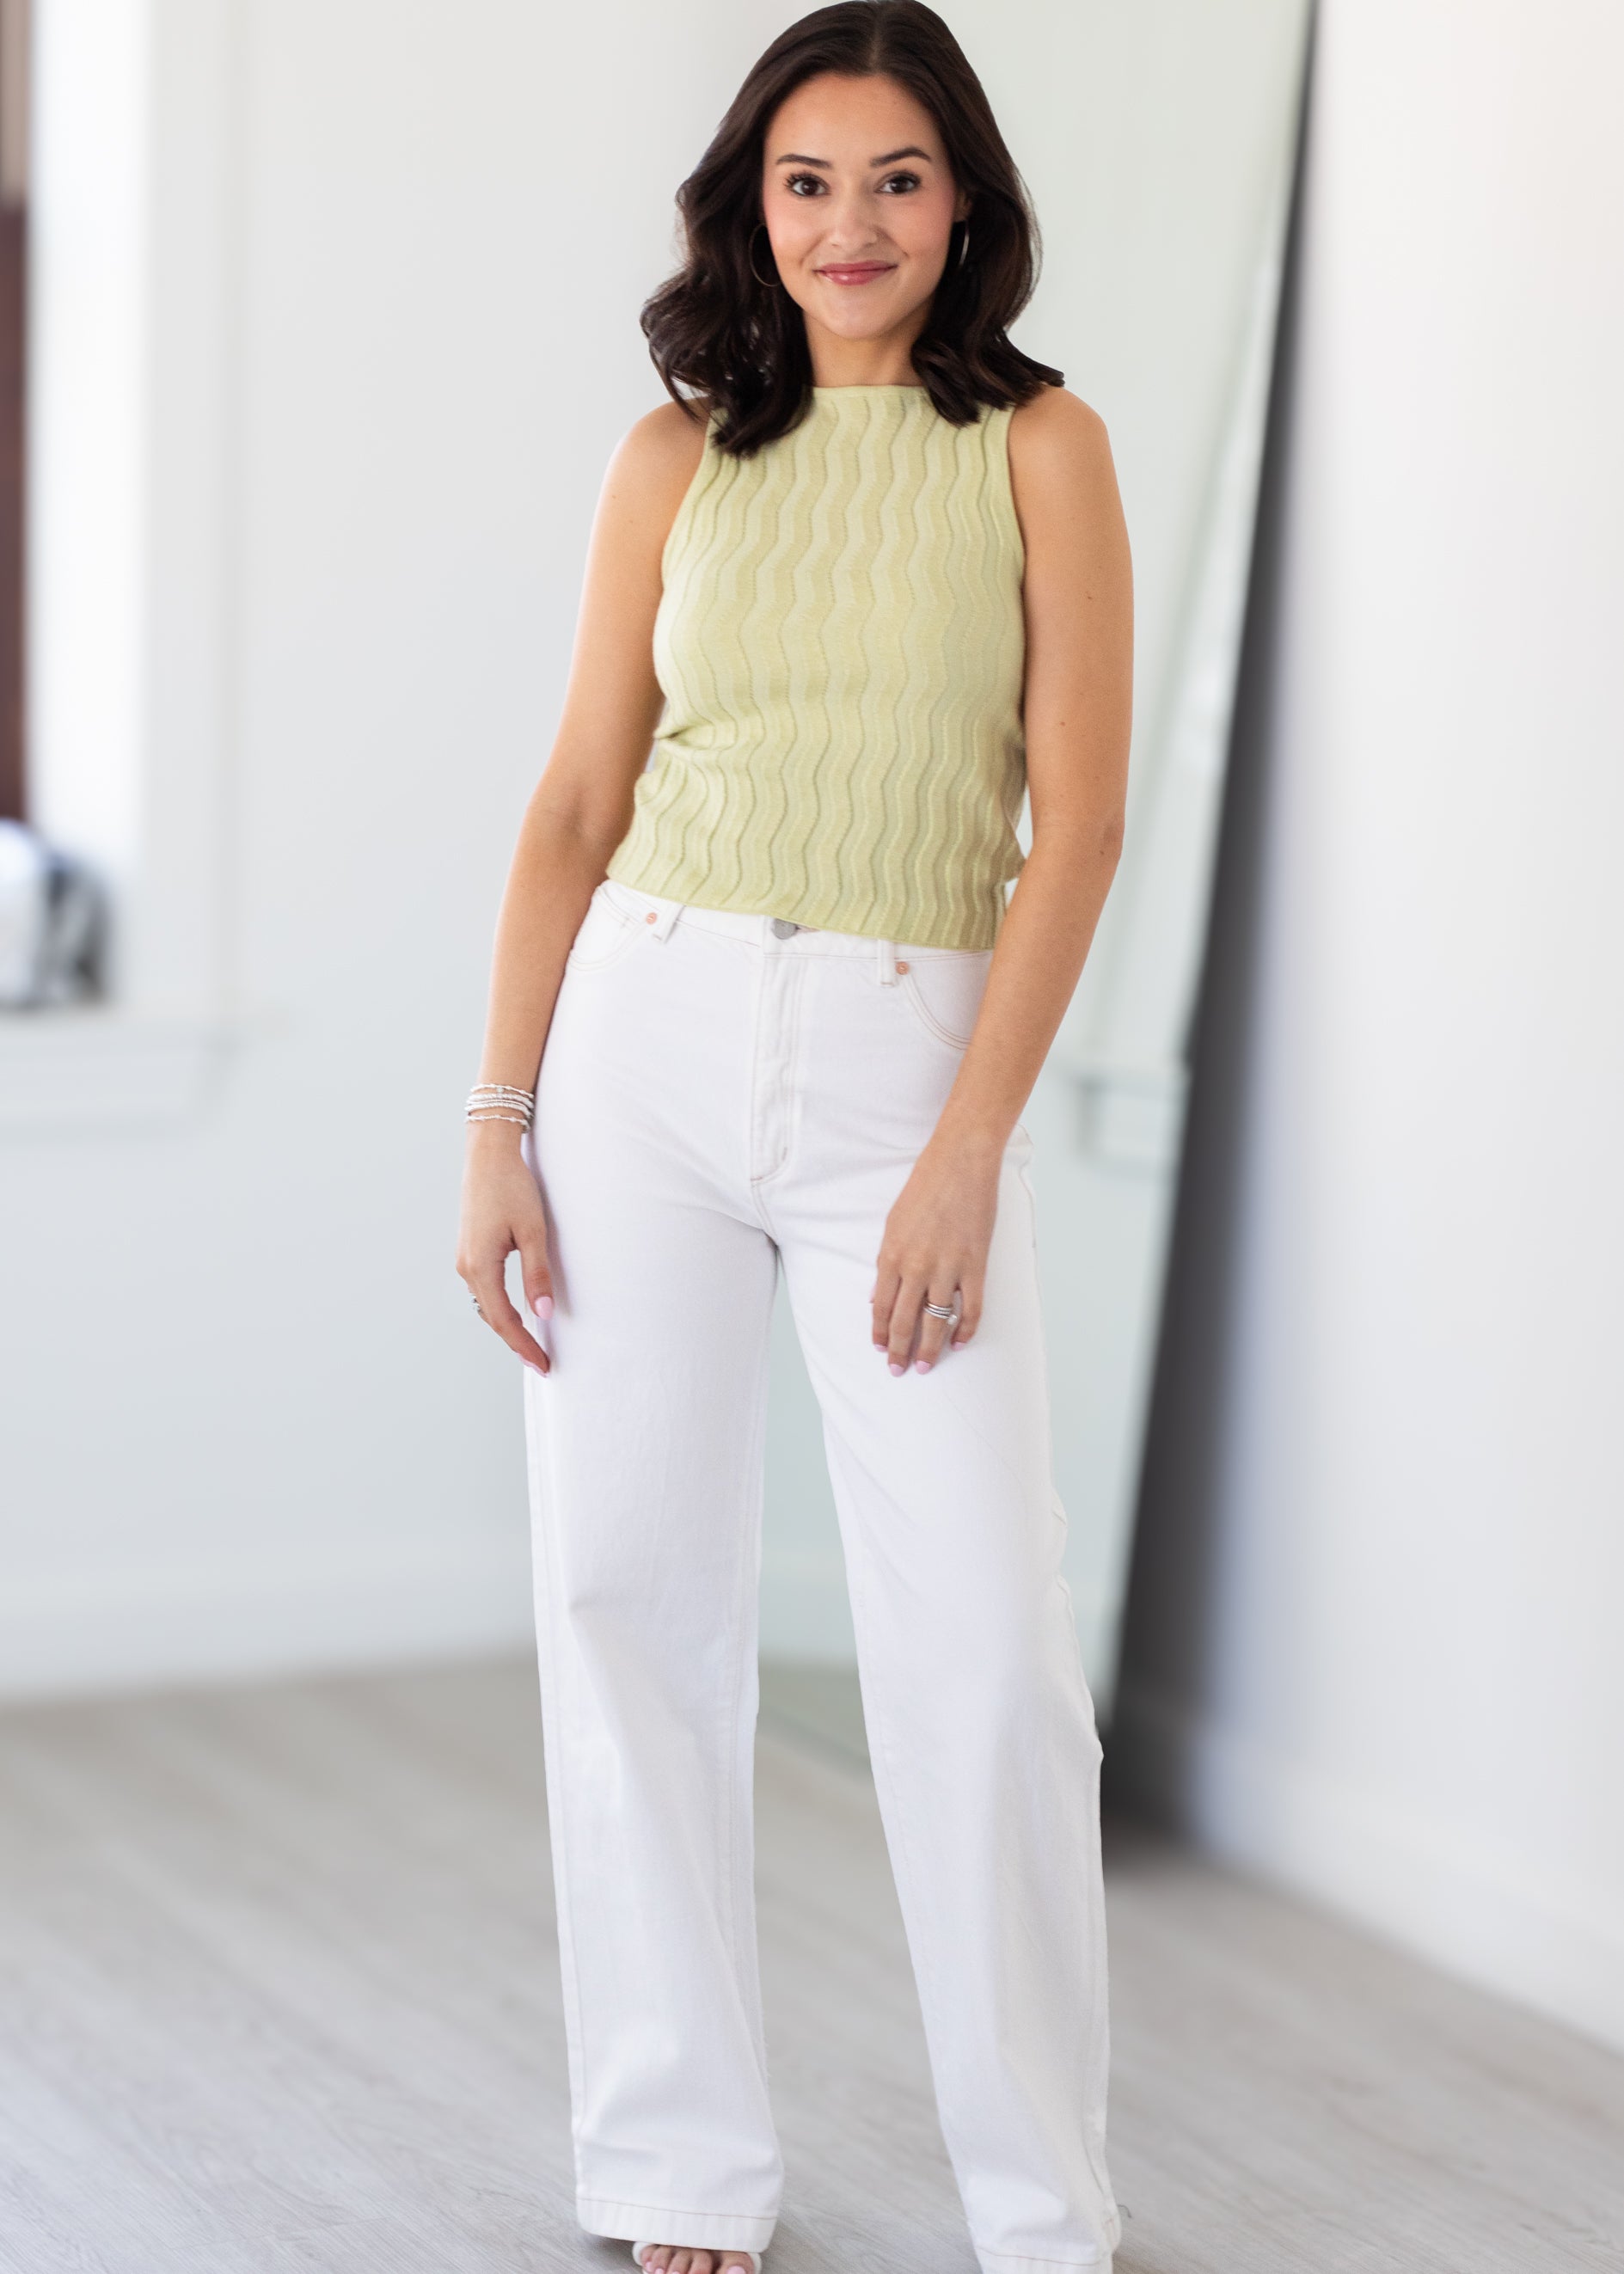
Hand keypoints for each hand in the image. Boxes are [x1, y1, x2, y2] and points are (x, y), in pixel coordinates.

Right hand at [456, 1124, 553, 1372]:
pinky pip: (484, 1287)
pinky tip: (514, 1311)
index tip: (543, 1364)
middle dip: (516, 1341)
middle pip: (492, 1316)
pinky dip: (499, 1305)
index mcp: (480, 1265)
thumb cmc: (512, 1187)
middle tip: (542, 1362)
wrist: (488, 1154)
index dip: (524, 1345)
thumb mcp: (533, 1231)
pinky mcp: (469, 1248)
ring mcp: (464, 1257)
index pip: (504, 1319)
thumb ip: (537, 1274)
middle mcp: (466, 1266)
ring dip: (507, 1325)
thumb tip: (543, 1314)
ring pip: (486, 1303)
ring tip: (531, 1343)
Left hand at [871, 1135, 999, 1373]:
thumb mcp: (893, 1224)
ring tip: (926, 1367)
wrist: (960, 1162)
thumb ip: (887, 1262)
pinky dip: (966, 1330)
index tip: (880, 1350)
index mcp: (891, 1256)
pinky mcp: (976, 1265)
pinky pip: (971, 1308)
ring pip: (935, 1322)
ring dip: (929, 1349)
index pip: (881, 1307)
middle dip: (899, 1351)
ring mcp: (947, 1269)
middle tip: (898, 1371)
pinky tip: (959, 1343)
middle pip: (904, 1321)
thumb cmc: (924, 1188)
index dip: (880, 1333)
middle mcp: (916, 1268)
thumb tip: (880, 1296)